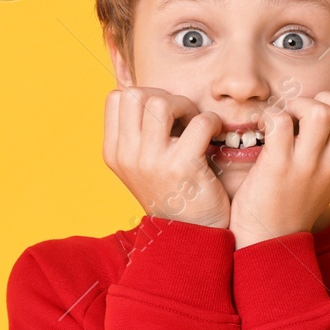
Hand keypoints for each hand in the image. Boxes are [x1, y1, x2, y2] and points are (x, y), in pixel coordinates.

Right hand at [103, 87, 230, 228]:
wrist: (192, 237)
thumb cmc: (173, 193)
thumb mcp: (142, 165)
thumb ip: (138, 133)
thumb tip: (146, 92)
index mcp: (114, 153)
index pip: (117, 98)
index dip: (145, 97)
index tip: (164, 116)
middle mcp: (127, 157)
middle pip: (136, 94)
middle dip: (165, 96)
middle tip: (182, 117)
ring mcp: (151, 162)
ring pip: (161, 102)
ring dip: (187, 106)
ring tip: (196, 124)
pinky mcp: (181, 167)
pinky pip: (199, 122)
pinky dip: (212, 122)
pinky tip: (215, 136)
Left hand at [228, 92, 329, 248]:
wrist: (269, 241)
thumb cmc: (291, 205)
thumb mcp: (326, 180)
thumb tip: (325, 115)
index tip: (320, 115)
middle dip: (323, 98)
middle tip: (302, 113)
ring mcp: (308, 166)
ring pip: (318, 111)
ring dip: (296, 105)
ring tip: (284, 119)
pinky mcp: (279, 166)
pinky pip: (280, 121)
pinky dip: (269, 116)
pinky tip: (263, 129)